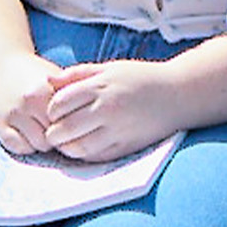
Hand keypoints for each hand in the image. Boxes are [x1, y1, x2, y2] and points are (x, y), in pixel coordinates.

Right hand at [0, 52, 67, 151]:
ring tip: (44, 131)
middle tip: (60, 130)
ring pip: (38, 145)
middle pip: (56, 136)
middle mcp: (28, 102)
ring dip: (44, 143)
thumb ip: (73, 96)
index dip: (76, 126)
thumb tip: (95, 119)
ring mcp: (12, 114)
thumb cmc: (33, 74)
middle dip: (60, 136)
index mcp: (46, 90)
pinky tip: (29, 135)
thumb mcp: (55, 77)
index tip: (76, 124)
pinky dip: (26, 146)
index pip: (70, 121)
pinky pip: (17, 147)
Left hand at [41, 57, 177, 161]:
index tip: (53, 112)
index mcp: (100, 87)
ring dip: (66, 148)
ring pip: (78, 148)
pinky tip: (84, 148)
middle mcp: (107, 109)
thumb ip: (77, 74)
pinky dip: (84, 155)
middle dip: (53, 133)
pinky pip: (97, 157)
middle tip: (54, 132)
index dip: (50, 110)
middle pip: (64, 129)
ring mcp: (117, 130)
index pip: (59, 103)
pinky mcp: (127, 147)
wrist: (177, 94)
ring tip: (66, 142)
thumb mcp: (108, 68)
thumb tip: (48, 79)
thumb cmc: (140, 78)